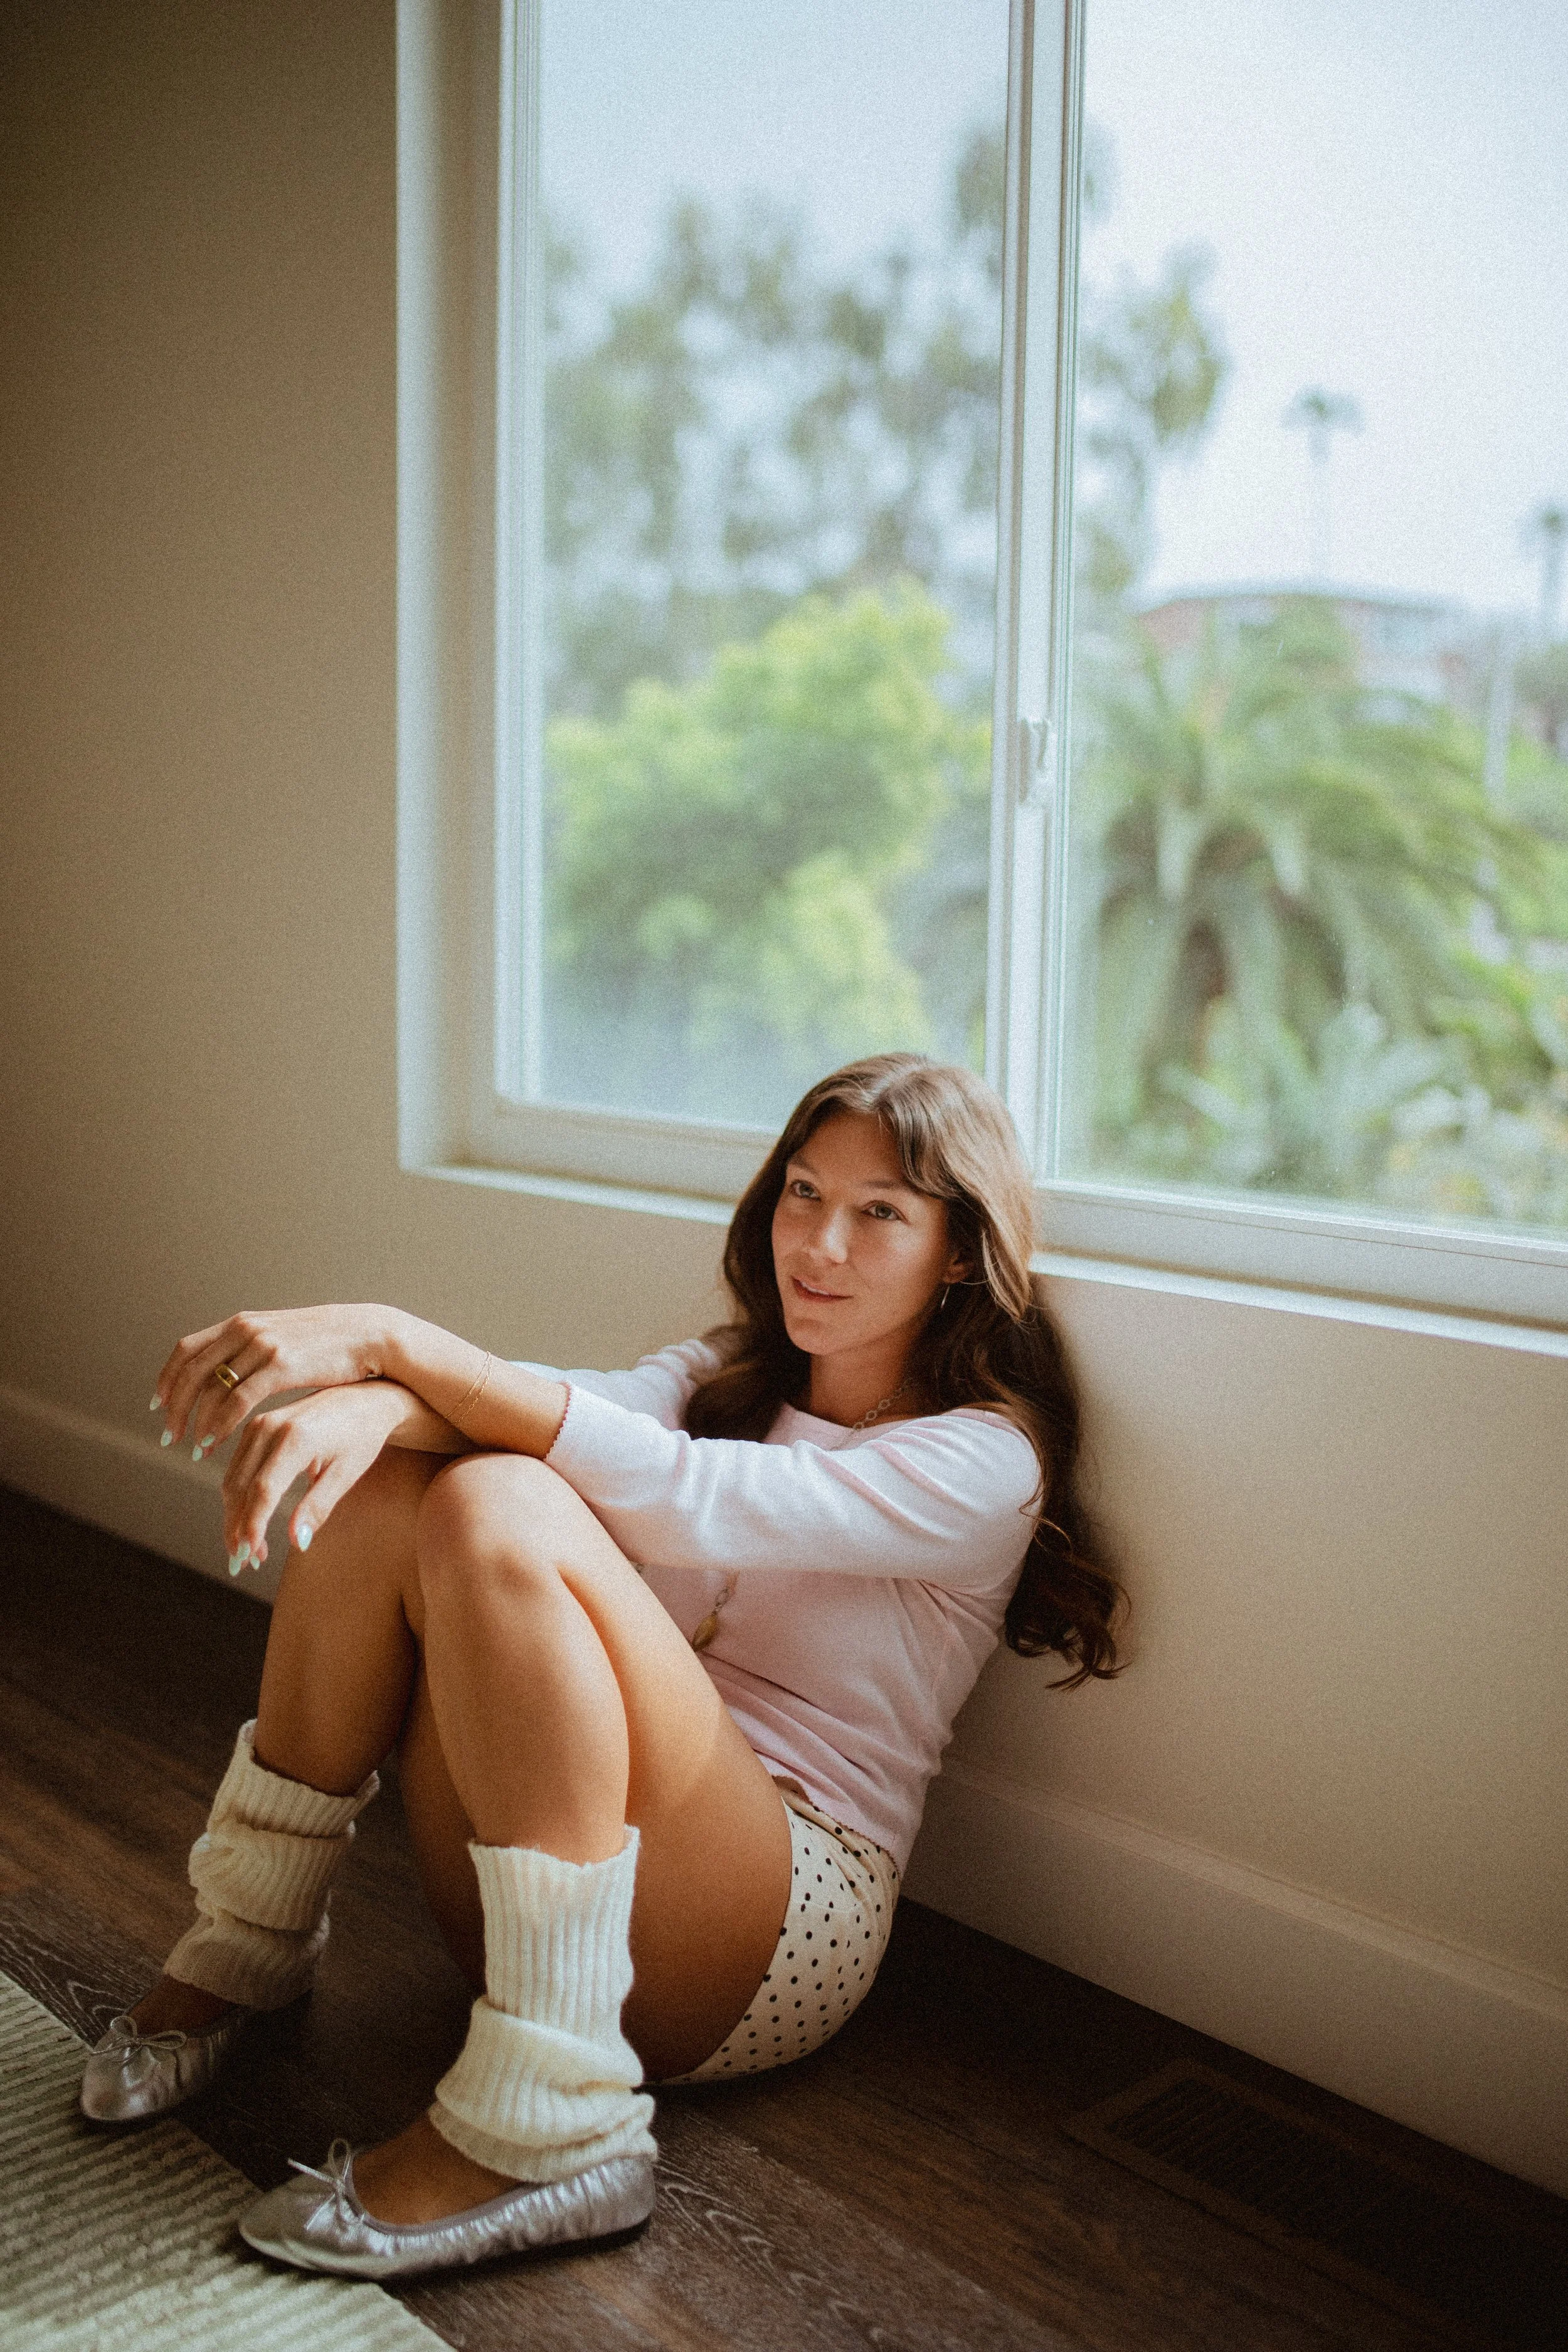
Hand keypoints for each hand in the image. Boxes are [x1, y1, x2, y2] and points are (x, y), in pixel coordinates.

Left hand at [153, 1305, 397, 1456]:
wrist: (369, 1334)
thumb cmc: (329, 1343)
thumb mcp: (282, 1336)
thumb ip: (253, 1348)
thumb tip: (231, 1367)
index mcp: (242, 1323)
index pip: (186, 1349)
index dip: (167, 1379)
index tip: (158, 1405)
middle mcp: (246, 1330)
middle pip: (191, 1371)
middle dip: (174, 1406)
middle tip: (169, 1435)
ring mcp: (263, 1346)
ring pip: (212, 1389)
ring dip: (197, 1422)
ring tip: (194, 1447)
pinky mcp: (282, 1365)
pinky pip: (238, 1400)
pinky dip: (220, 1424)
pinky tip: (215, 1442)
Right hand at [220, 1381, 408, 1571]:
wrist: (366, 1397)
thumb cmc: (362, 1436)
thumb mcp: (347, 1473)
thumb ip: (319, 1506)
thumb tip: (297, 1542)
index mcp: (296, 1439)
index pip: (263, 1491)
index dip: (252, 1526)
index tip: (249, 1556)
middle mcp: (270, 1427)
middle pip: (239, 1487)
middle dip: (237, 1528)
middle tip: (243, 1563)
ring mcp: (260, 1423)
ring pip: (232, 1479)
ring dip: (234, 1517)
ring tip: (250, 1550)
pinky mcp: (256, 1425)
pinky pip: (237, 1467)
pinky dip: (238, 1497)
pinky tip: (249, 1522)